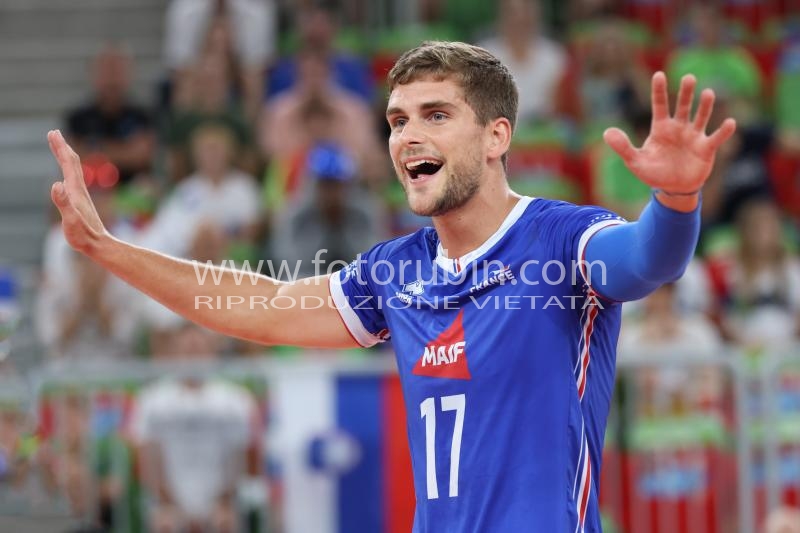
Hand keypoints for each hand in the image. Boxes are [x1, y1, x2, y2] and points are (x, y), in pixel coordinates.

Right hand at [47, 130, 108, 253]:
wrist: (100, 246)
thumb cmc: (84, 236)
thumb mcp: (70, 220)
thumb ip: (63, 203)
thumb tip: (56, 184)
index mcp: (75, 191)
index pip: (68, 164)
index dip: (60, 148)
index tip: (53, 132)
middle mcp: (80, 190)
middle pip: (71, 163)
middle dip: (62, 147)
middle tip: (54, 133)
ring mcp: (81, 196)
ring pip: (74, 171)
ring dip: (65, 158)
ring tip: (59, 149)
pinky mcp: (81, 203)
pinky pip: (73, 181)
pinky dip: (68, 172)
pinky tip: (66, 176)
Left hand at [603, 72, 736, 195]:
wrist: (673, 189)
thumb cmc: (654, 172)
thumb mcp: (635, 161)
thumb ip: (623, 147)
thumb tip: (606, 132)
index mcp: (661, 128)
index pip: (660, 105)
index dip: (659, 90)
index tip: (659, 74)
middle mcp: (679, 127)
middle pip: (683, 106)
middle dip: (686, 93)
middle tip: (688, 78)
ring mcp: (694, 136)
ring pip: (701, 117)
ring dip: (705, 106)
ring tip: (708, 93)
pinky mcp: (706, 148)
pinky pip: (716, 138)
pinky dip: (723, 131)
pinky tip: (730, 122)